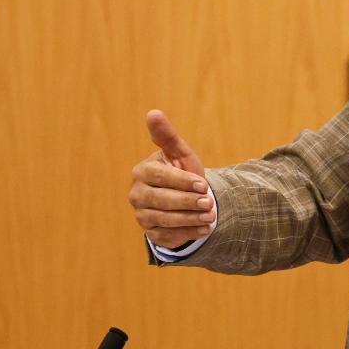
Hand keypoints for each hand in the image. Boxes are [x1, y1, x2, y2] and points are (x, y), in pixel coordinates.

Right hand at [128, 109, 215, 247]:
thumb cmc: (182, 169)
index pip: (161, 177)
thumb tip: (153, 113)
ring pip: (165, 220)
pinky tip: (205, 229)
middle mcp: (137, 194)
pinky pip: (168, 236)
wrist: (187, 196)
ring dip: (190, 219)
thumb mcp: (179, 152)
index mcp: (142, 172)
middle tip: (210, 203)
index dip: (183, 182)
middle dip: (188, 202)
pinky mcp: (151, 234)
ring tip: (210, 216)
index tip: (203, 184)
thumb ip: (166, 135)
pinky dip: (188, 233)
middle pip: (162, 201)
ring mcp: (142, 215)